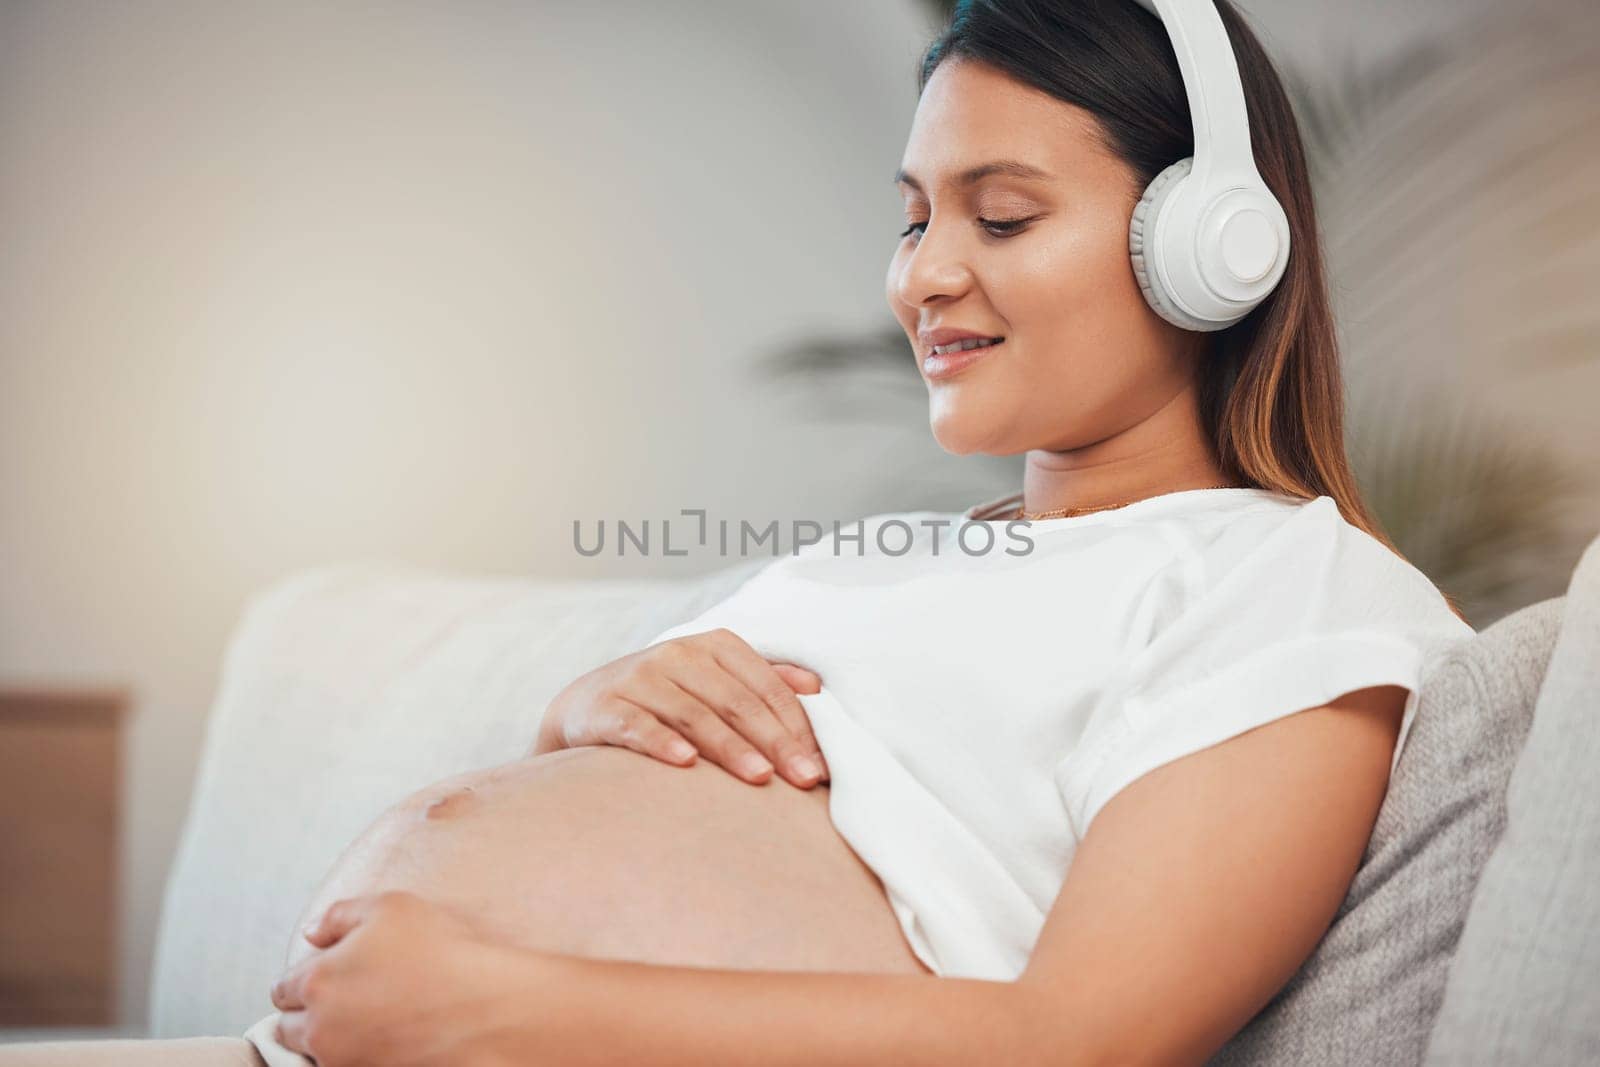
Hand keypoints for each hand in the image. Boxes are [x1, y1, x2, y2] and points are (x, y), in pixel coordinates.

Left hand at [270, 891, 541, 1066]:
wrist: (486, 1006)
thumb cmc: (443, 953)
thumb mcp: (390, 907)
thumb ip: (339, 916)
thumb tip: (312, 933)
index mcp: (317, 981)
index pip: (284, 989)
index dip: (306, 979)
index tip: (329, 976)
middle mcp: (320, 1029)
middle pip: (289, 1029)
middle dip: (309, 1014)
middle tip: (347, 1001)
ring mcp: (344, 1061)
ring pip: (316, 1054)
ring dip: (331, 1039)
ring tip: (368, 1021)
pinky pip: (346, 1066)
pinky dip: (356, 1056)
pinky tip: (385, 1038)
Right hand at [531, 628, 829, 787]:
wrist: (586, 708)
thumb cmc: (666, 699)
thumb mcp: (714, 682)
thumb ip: (763, 681)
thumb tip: (816, 688)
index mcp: (714, 646)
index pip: (765, 687)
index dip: (796, 726)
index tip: (819, 766)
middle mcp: (678, 654)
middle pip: (736, 702)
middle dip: (775, 742)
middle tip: (804, 780)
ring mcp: (640, 678)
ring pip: (695, 714)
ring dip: (731, 747)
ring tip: (760, 778)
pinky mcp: (607, 705)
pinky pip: (640, 725)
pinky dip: (663, 742)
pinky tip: (687, 763)